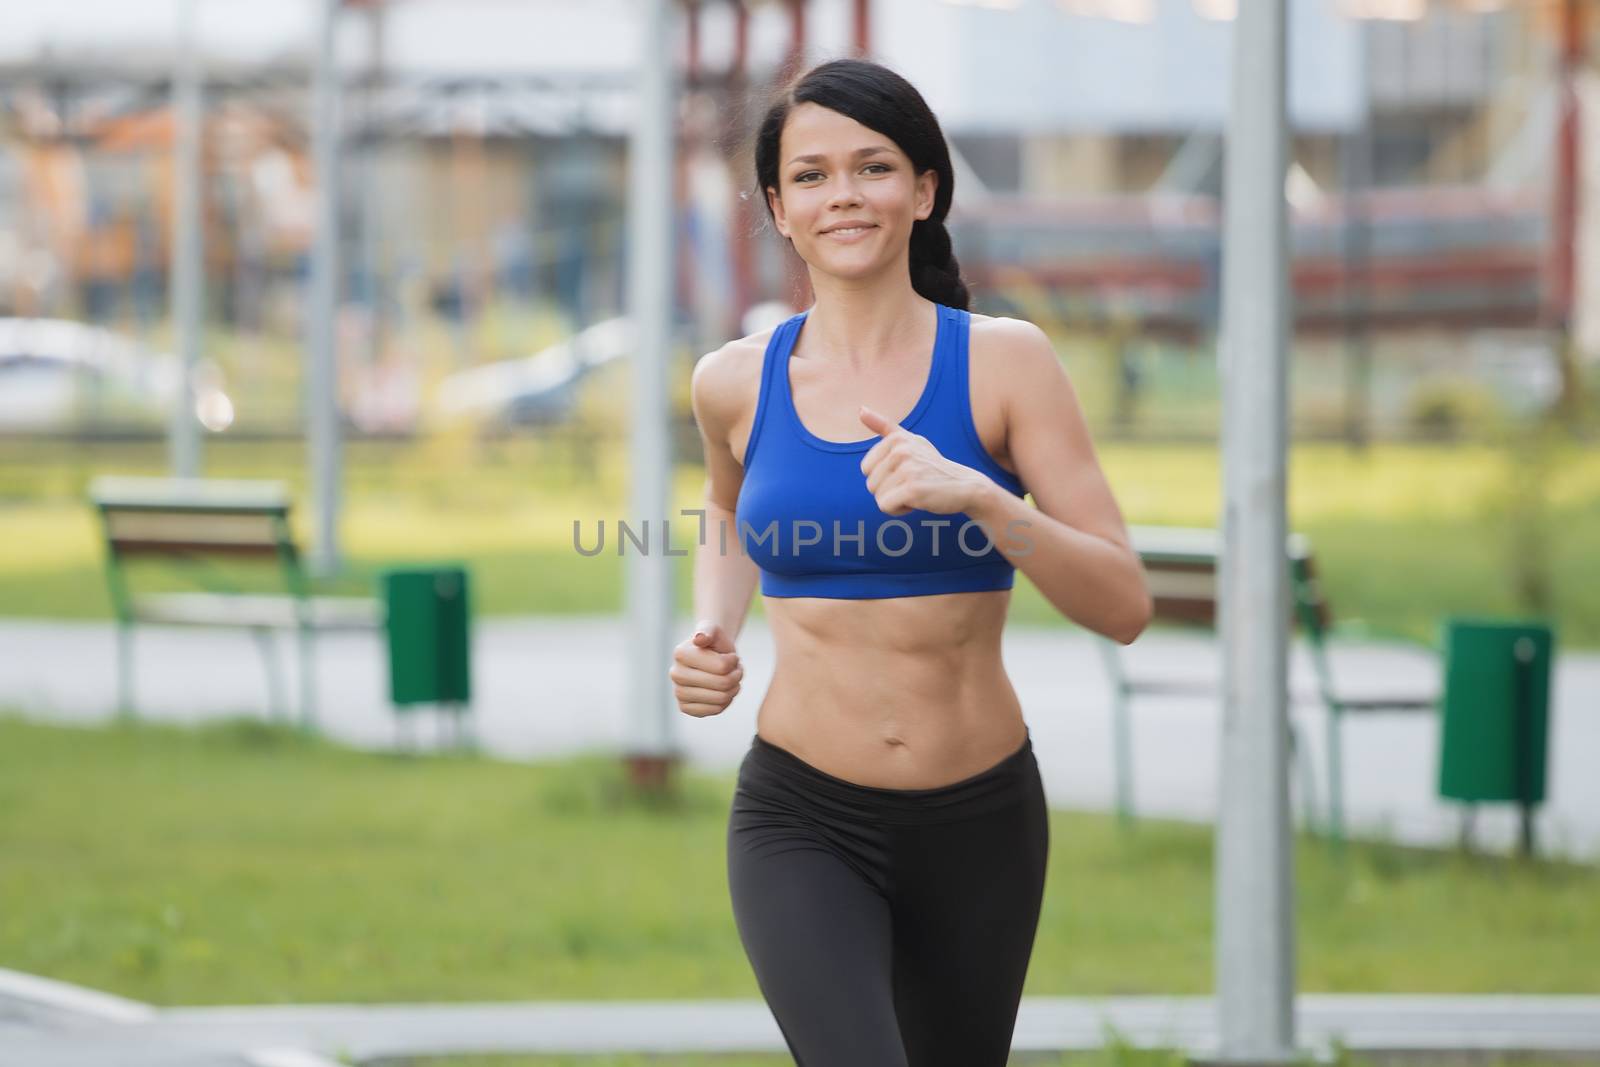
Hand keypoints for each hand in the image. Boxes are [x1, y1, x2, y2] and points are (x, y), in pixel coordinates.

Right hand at [670, 619, 743, 717]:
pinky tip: (723, 690)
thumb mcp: (714, 630)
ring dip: (733, 688)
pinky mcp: (685, 707)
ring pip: (721, 698)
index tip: (731, 656)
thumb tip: (699, 638)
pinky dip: (726, 701)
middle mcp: (675, 674)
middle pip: (723, 683)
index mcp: (681, 654)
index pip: (722, 666)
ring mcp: (678, 692)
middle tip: (736, 669)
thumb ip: (708, 631)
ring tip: (731, 678)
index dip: (734, 661)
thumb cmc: (714, 642)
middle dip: (736, 676)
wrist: (710, 656)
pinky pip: (715, 710)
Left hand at [858, 405, 993, 516]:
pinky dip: (899, 510)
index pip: (866, 468)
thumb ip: (885, 426)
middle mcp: (901, 450)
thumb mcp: (911, 441)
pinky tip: (917, 502)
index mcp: (897, 439)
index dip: (883, 477)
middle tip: (913, 484)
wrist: (965, 486)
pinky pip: (886, 507)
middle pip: (870, 484)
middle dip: (888, 491)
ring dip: (895, 501)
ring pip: (878, 497)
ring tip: (916, 492)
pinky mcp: (912, 489)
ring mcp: (907, 469)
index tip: (905, 473)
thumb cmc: (933, 466)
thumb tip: (860, 409)